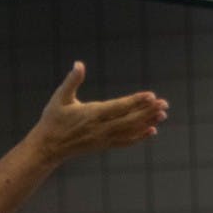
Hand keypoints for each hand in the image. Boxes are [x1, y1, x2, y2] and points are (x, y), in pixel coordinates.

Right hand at [31, 62, 168, 162]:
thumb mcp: (59, 98)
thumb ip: (71, 81)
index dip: (136, 102)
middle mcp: (100, 128)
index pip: (119, 107)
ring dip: (147, 122)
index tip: (151, 95)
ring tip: (163, 115)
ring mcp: (103, 139)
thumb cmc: (52, 120)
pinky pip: (125, 142)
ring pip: (130, 131)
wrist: (48, 147)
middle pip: (129, 120)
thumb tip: (78, 64)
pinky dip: (139, 137)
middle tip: (165, 104)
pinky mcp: (103, 145)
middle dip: (148, 112)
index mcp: (91, 114)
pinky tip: (151, 130)